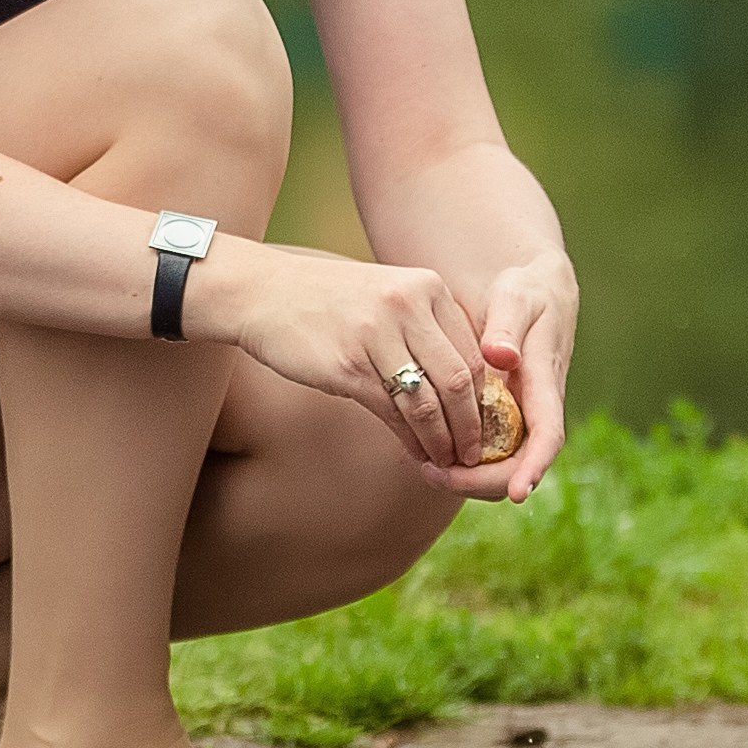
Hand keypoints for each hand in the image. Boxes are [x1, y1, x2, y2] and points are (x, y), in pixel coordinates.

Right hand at [224, 245, 495, 469]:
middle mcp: (408, 306)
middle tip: (473, 453)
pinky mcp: (348, 365)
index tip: (485, 424)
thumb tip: (464, 387)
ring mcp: (377, 335)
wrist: (262, 292)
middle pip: (459, 379)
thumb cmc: (329, 301)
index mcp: (427, 287)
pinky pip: (392, 412)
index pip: (473, 352)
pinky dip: (410, 439)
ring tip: (447, 460)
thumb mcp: (387, 296)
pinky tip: (415, 452)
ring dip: (442, 439)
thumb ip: (426, 328)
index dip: (484, 397)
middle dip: (471, 425)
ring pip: (428, 401)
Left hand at [450, 253, 578, 503]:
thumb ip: (507, 326)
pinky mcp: (505, 419)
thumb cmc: (523, 293)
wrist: (533, 293)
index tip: (516, 495)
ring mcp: (522, 418)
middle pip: (520, 466)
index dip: (534, 467)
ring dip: (466, 477)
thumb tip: (500, 356)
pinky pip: (488, 453)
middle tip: (433, 474)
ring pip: (502, 467)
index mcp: (544, 382)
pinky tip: (427, 454)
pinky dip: (461, 461)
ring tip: (424, 467)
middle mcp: (538, 409)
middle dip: (481, 481)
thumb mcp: (515, 299)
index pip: (548, 434)